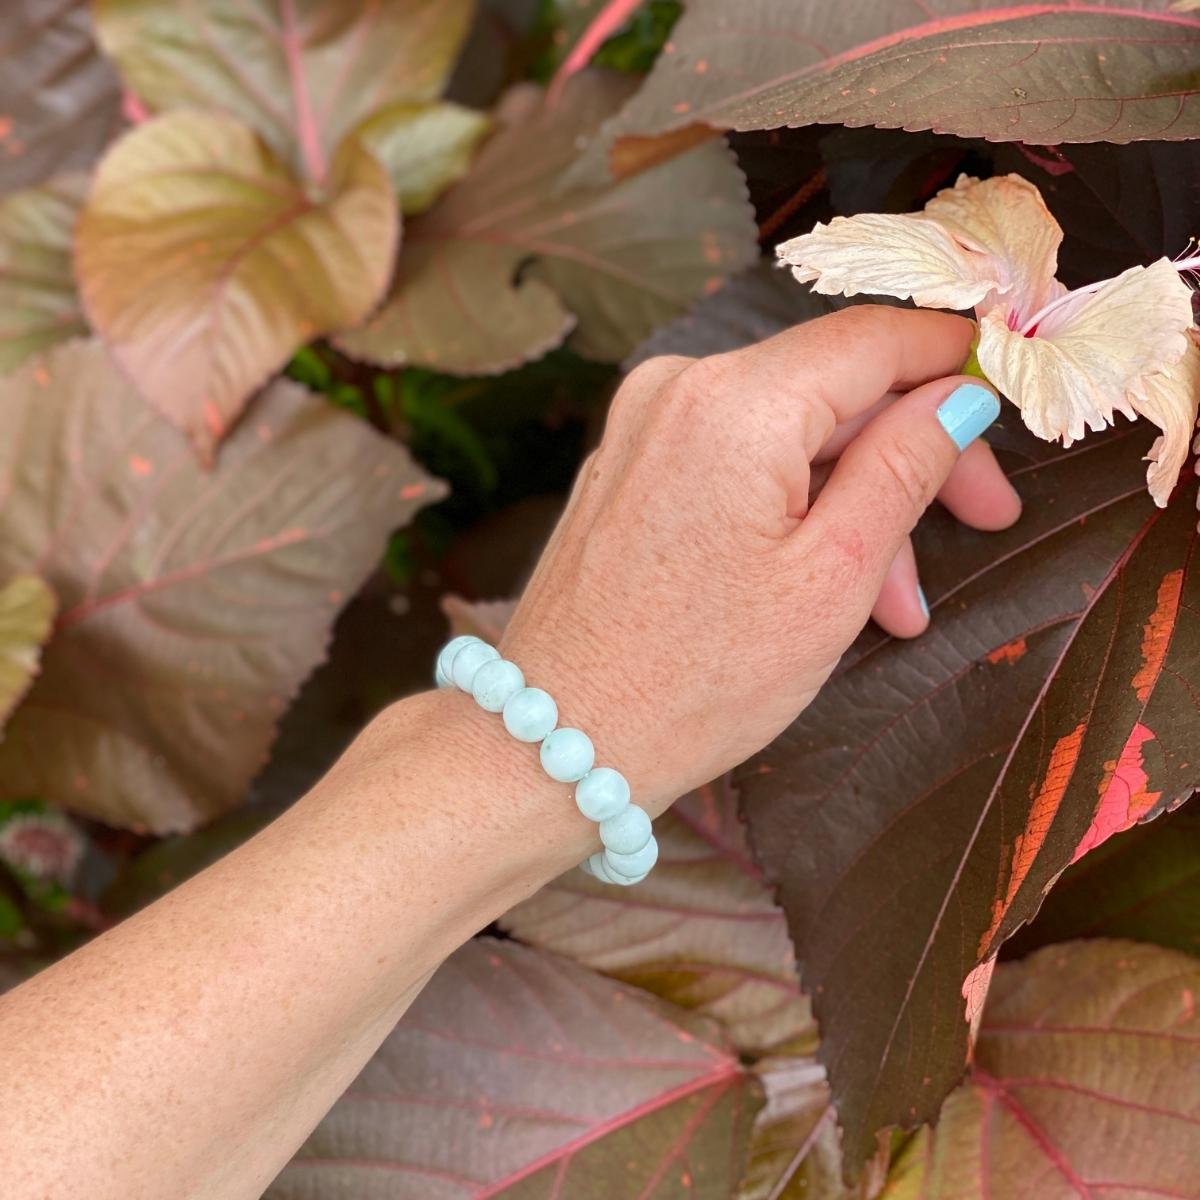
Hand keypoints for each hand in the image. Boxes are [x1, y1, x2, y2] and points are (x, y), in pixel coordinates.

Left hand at [501, 306, 1019, 812]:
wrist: (555, 741)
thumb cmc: (696, 680)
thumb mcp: (832, 580)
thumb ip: (903, 469)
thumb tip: (956, 399)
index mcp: (735, 402)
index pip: (874, 337)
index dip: (952, 361)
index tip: (1006, 399)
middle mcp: (678, 389)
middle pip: (832, 388)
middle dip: (912, 454)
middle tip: (984, 518)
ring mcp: (643, 426)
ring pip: (788, 434)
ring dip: (854, 501)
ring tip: (897, 604)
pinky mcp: (627, 467)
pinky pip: (734, 461)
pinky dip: (789, 506)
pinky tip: (826, 581)